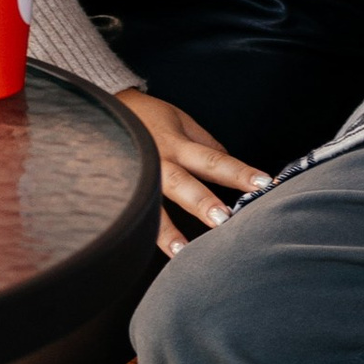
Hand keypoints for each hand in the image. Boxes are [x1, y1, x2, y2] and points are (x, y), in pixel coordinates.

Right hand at [120, 92, 266, 255]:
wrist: (100, 111)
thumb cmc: (147, 117)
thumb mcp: (180, 121)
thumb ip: (206, 144)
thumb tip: (230, 164)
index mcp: (177, 143)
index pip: (214, 159)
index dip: (238, 172)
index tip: (263, 183)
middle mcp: (157, 161)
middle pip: (182, 183)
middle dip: (202, 201)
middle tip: (224, 219)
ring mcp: (134, 178)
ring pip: (150, 205)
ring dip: (166, 229)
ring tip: (182, 252)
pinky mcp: (116, 191)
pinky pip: (128, 213)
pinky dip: (137, 232)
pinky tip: (141, 251)